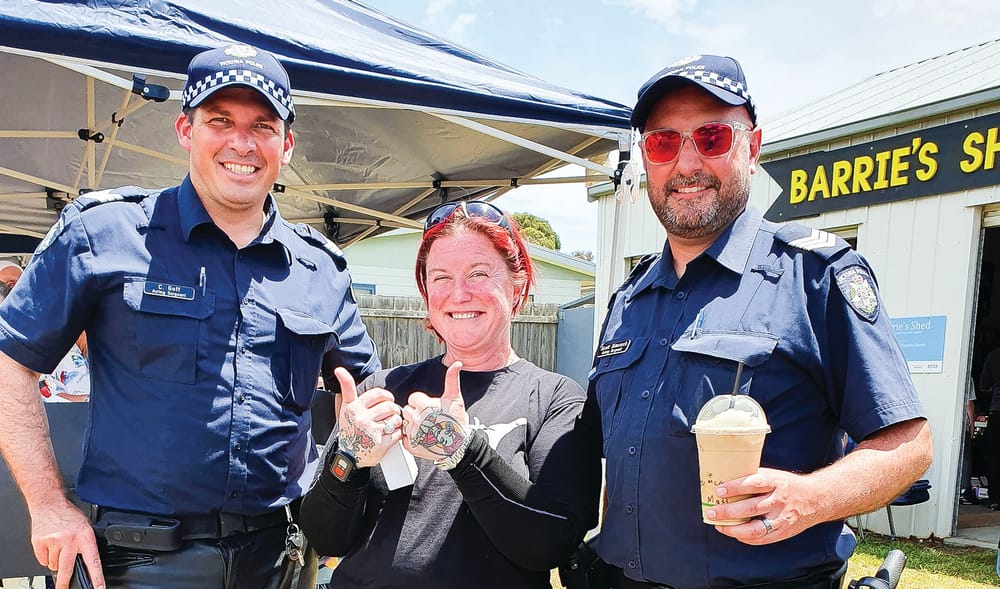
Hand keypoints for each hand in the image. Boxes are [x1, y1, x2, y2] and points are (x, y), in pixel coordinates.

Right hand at [30, 499, 104, 588]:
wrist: (49, 503)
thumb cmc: (69, 516)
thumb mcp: (85, 528)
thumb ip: (85, 546)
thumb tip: (85, 565)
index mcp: (85, 537)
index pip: (93, 562)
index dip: (97, 578)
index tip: (99, 588)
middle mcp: (70, 540)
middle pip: (67, 569)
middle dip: (66, 583)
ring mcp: (54, 542)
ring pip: (54, 565)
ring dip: (56, 562)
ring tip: (58, 548)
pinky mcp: (40, 543)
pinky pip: (43, 560)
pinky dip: (46, 557)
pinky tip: (50, 546)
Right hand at [333, 367, 402, 467]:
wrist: (348, 456)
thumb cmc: (349, 430)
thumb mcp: (346, 408)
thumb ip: (347, 388)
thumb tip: (340, 369)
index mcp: (354, 408)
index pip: (379, 394)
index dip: (386, 397)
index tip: (387, 401)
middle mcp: (362, 419)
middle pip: (390, 406)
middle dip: (392, 410)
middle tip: (388, 415)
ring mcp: (371, 432)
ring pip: (395, 419)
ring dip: (395, 422)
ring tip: (388, 425)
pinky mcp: (381, 444)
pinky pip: (398, 433)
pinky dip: (397, 434)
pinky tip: (390, 435)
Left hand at [402, 361, 469, 461]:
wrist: (459, 446)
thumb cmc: (457, 422)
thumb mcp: (455, 398)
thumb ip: (452, 379)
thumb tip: (457, 363)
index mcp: (424, 405)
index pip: (413, 399)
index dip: (422, 403)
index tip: (431, 409)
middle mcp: (416, 418)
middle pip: (407, 410)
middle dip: (416, 413)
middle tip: (430, 420)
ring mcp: (413, 433)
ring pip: (405, 423)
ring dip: (413, 425)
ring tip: (427, 429)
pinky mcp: (410, 446)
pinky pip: (404, 438)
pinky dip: (411, 439)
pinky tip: (423, 438)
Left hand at [704, 467, 821, 544]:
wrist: (817, 499)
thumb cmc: (788, 485)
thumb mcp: (774, 475)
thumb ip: (755, 478)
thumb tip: (726, 478)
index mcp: (776, 482)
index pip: (753, 484)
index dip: (735, 487)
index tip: (719, 490)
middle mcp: (780, 501)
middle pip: (751, 508)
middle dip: (728, 511)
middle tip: (711, 511)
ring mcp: (782, 518)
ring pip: (756, 528)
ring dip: (734, 529)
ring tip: (719, 526)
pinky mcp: (784, 531)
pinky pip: (762, 539)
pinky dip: (746, 538)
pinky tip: (734, 533)